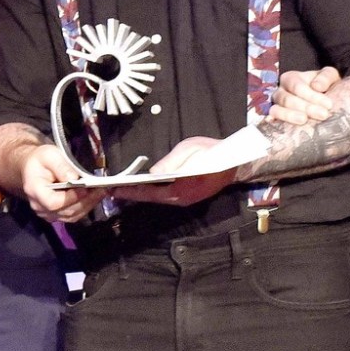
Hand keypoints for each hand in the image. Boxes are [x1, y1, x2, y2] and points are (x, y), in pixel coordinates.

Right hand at [15, 142, 101, 224]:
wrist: (31, 168)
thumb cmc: (40, 160)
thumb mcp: (49, 155)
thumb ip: (61, 166)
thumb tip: (75, 178)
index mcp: (34, 190)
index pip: (53, 203)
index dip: (71, 198)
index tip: (85, 188)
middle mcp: (39, 206)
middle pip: (66, 211)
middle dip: (85, 201)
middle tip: (100, 189)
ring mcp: (47, 213)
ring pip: (71, 216)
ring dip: (88, 205)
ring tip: (100, 192)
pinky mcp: (55, 215)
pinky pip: (72, 216)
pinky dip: (85, 207)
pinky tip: (93, 197)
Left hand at [117, 135, 237, 206]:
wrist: (235, 162)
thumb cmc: (212, 154)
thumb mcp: (187, 151)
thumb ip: (168, 164)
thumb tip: (151, 174)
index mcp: (180, 190)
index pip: (149, 193)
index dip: (130, 192)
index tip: (114, 191)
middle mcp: (181, 199)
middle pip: (152, 198)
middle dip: (133, 194)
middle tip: (114, 191)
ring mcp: (186, 199)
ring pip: (159, 198)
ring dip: (142, 193)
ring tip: (125, 188)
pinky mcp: (189, 196)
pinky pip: (167, 195)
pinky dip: (154, 191)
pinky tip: (145, 186)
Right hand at [265, 66, 341, 126]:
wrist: (322, 98)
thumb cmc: (324, 87)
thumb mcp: (329, 76)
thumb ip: (325, 77)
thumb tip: (316, 86)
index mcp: (291, 79)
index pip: (298, 86)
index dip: (312, 95)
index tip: (329, 105)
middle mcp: (280, 91)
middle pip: (287, 99)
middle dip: (305, 107)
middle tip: (323, 115)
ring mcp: (275, 106)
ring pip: (277, 110)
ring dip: (290, 116)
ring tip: (304, 120)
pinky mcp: (274, 119)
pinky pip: (271, 121)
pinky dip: (277, 123)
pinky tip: (286, 128)